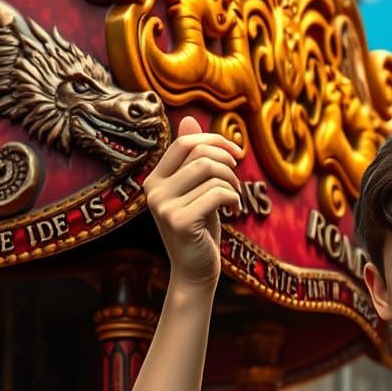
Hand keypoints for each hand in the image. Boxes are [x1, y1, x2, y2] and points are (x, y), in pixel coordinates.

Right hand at [143, 116, 242, 287]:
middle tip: (238, 178)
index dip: (214, 140)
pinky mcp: (180, 221)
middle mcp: (153, 190)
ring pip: (209, 172)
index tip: (236, 152)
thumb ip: (192, 160)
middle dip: (227, 161)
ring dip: (232, 182)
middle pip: (198, 154)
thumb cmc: (200, 230)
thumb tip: (189, 119)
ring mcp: (163, 206)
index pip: (184, 143)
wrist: (196, 271)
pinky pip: (217, 193)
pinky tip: (234, 210)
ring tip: (235, 197)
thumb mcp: (197, 191)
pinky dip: (233, 198)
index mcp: (154, 179)